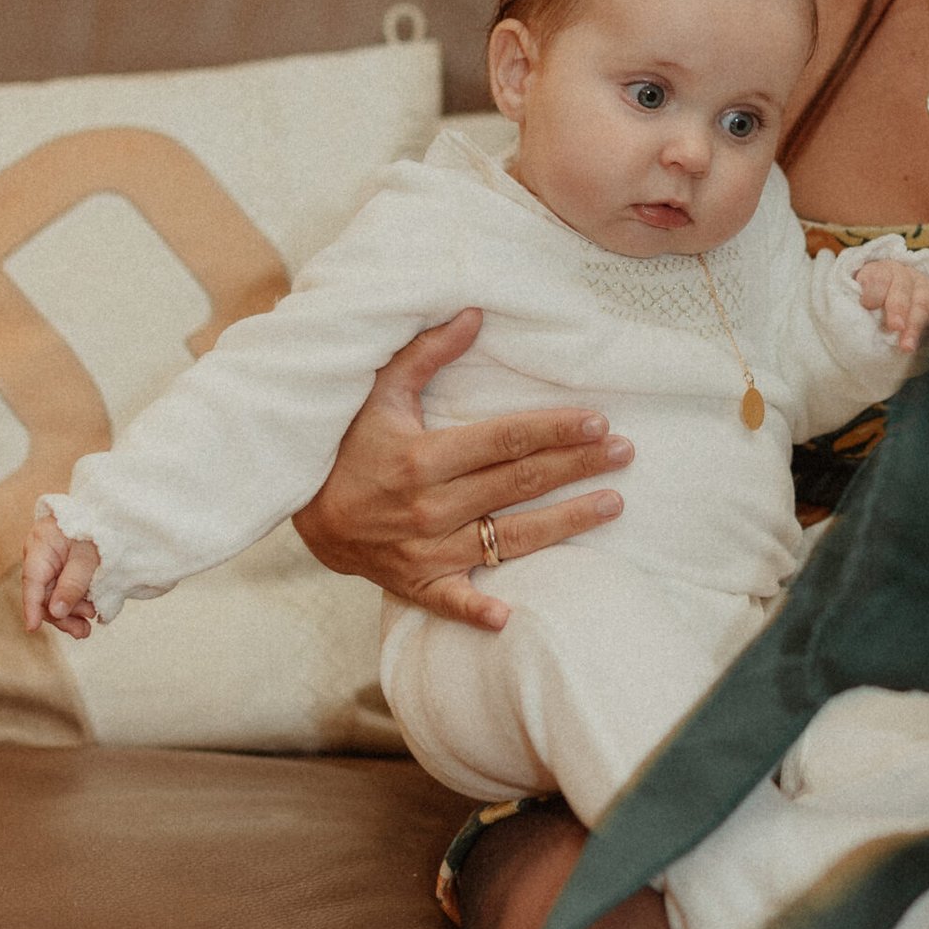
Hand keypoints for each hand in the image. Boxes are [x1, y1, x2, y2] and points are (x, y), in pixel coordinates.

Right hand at [22, 514, 99, 638]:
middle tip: (83, 631)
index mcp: (41, 545)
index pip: (32, 580)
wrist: (110, 513)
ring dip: (71, 613)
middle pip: (44, 594)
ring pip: (55, 597)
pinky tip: (90, 613)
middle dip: (61, 616)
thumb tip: (56, 611)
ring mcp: (52, 565)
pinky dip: (77, 604)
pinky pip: (65, 592)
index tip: (32, 628)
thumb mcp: (88, 556)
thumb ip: (73, 583)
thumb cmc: (98, 527)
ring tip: (90, 623)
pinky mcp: (64, 571)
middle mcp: (41, 557)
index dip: (32, 606)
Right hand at [291, 310, 632, 630]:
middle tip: (626, 451)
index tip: (598, 422)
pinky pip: (453, 601)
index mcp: (421, 458)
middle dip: (577, 465)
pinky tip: (511, 616)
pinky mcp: (417, 583)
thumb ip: (425, 353)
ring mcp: (425, 551)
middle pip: (519, 484)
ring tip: (614, 503)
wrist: (302, 507)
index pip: (505, 441)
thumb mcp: (379, 392)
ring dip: (566, 523)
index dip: (555, 430)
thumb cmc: (346, 442)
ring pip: (510, 538)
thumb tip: (474, 312)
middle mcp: (429, 507)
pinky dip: (478, 611)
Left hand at [855, 259, 928, 353]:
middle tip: (895, 327)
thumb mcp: (855, 297)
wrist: (888, 299)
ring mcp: (922, 286)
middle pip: (903, 289)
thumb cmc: (867, 301)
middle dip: (899, 309)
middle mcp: (904, 274)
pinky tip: (921, 343)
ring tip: (907, 347)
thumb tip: (856, 316)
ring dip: (916, 325)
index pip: (878, 277)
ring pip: (923, 303)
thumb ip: (853, 302)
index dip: (874, 291)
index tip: (867, 306)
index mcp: (880, 270)